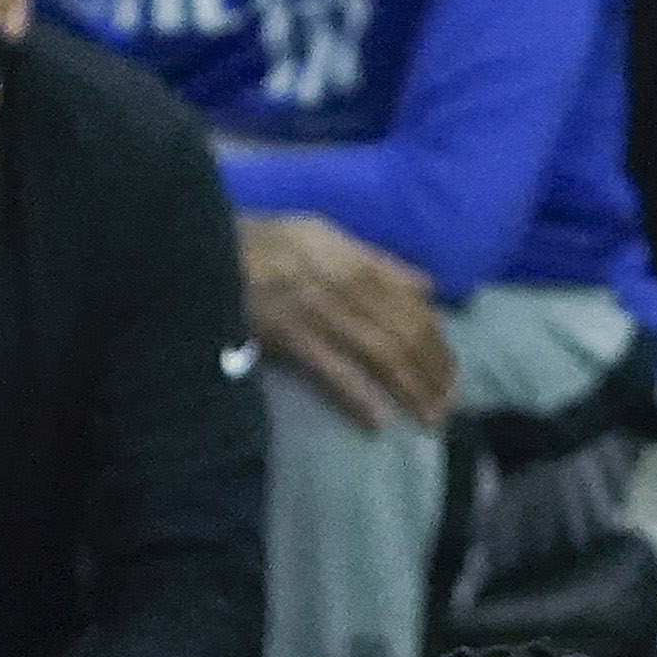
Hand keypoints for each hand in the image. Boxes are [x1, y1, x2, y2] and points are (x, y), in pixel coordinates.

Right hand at [241, 212, 456, 430]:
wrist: (206, 246)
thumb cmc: (266, 240)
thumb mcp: (326, 234)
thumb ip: (378, 262)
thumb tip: (425, 286)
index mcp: (358, 262)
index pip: (413, 308)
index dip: (437, 343)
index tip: (450, 371)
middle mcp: (349, 287)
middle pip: (405, 335)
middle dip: (433, 373)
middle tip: (448, 405)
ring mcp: (321, 314)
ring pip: (382, 355)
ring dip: (411, 389)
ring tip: (430, 418)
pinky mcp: (291, 339)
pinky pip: (334, 372)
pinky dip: (360, 398)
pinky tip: (380, 422)